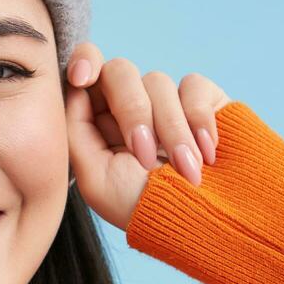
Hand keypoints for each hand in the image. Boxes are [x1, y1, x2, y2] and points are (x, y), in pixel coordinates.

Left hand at [62, 44, 231, 232]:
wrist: (208, 223)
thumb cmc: (146, 209)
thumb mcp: (96, 177)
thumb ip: (76, 129)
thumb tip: (75, 87)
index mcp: (98, 122)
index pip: (85, 72)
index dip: (84, 61)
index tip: (82, 76)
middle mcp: (130, 107)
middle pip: (119, 71)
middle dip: (133, 112)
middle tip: (147, 156)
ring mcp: (166, 103)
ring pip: (157, 81)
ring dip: (171, 130)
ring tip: (185, 170)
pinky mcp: (203, 102)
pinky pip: (193, 85)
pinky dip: (199, 120)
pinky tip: (207, 154)